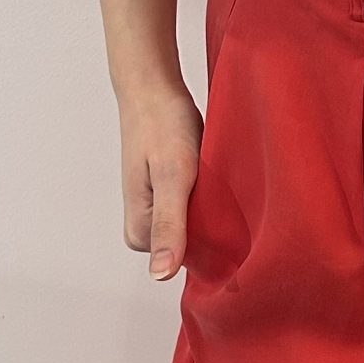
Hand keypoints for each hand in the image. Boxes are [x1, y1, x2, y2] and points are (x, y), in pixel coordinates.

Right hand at [116, 75, 203, 278]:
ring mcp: (159, 209)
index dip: (212, 242)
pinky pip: (200, 209)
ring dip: (215, 210)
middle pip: (194, 247)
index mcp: (139, 232)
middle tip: (220, 191)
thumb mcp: (172, 177)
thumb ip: (168, 225)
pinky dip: (212, 197)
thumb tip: (160, 275)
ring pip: (199, 227)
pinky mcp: (172, 194)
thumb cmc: (161, 127)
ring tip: (217, 182)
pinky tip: (216, 179)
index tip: (224, 214)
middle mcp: (147, 225)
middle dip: (214, 225)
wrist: (155, 87)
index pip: (189, 261)